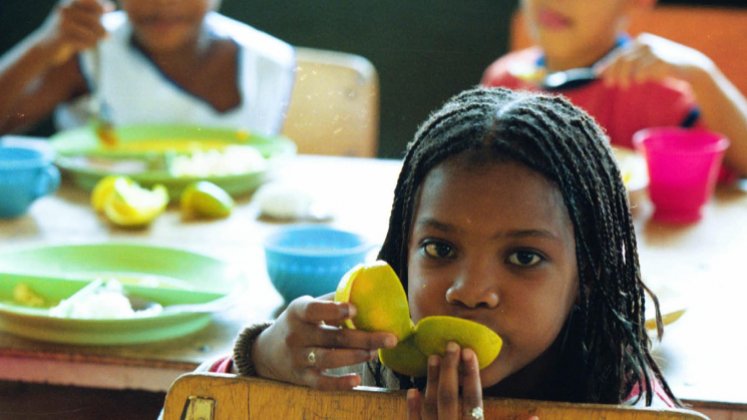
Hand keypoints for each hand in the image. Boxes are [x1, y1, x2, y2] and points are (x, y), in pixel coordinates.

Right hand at [36, 0, 113, 64]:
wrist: (45, 47)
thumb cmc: (66, 33)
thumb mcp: (78, 19)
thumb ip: (93, 13)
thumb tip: (110, 7)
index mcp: (69, 4)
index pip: (90, 1)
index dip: (100, 7)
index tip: (108, 12)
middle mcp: (65, 10)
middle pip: (94, 20)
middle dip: (102, 30)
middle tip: (107, 36)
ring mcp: (63, 23)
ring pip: (92, 33)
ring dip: (96, 39)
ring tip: (95, 42)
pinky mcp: (63, 37)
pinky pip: (85, 42)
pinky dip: (88, 46)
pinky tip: (85, 47)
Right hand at [252, 295, 397, 389]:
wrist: (268, 351)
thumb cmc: (300, 323)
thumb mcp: (307, 306)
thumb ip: (332, 300)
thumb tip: (365, 287)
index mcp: (298, 312)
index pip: (314, 310)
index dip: (333, 310)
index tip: (355, 309)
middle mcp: (296, 335)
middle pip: (332, 336)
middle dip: (364, 338)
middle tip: (390, 338)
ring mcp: (298, 358)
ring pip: (329, 358)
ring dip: (355, 356)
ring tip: (374, 353)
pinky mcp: (302, 377)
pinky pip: (322, 382)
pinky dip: (340, 383)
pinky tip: (357, 379)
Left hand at [407, 342, 482, 419]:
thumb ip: (483, 417)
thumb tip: (507, 403)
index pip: (473, 400)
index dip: (472, 376)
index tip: (469, 352)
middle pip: (449, 398)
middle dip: (450, 370)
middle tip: (451, 346)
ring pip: (431, 407)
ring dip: (431, 382)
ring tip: (433, 358)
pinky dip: (413, 408)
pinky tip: (412, 391)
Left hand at [595, 33, 713, 88]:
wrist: (690, 67)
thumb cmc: (662, 66)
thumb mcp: (643, 64)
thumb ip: (625, 66)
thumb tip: (602, 73)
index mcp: (640, 42)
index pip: (619, 54)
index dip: (607, 65)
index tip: (598, 75)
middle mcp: (646, 43)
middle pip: (622, 59)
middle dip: (614, 72)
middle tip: (611, 85)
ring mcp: (655, 50)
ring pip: (631, 64)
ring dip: (624, 77)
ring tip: (624, 86)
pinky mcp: (663, 60)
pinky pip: (645, 70)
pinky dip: (639, 77)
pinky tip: (639, 82)